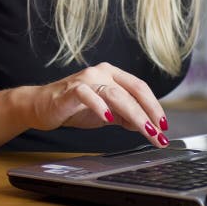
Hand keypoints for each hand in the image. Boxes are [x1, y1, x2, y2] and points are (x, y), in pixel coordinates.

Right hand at [26, 62, 169, 147]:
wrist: (41, 106)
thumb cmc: (74, 107)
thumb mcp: (106, 113)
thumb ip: (125, 116)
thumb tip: (146, 125)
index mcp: (112, 74)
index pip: (140, 88)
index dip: (155, 106)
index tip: (164, 126)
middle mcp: (102, 72)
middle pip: (132, 91)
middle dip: (149, 113)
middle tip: (159, 133)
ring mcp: (86, 79)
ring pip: (116, 94)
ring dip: (134, 113)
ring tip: (144, 130)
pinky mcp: (71, 89)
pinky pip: (88, 94)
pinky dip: (100, 106)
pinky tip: (109, 118)